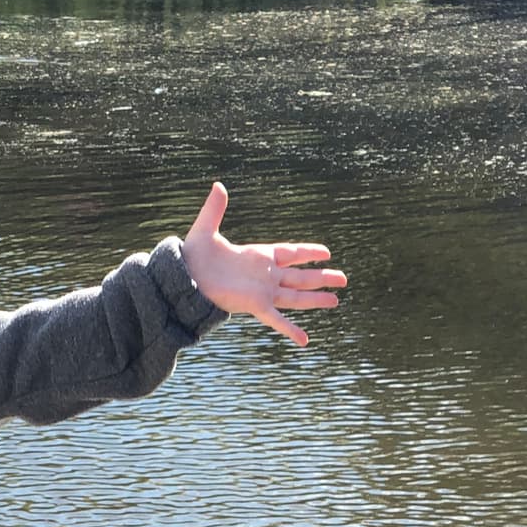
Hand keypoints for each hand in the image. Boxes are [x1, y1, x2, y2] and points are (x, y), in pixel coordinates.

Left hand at [182, 183, 346, 347]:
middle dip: (321, 277)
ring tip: (336, 301)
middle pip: (300, 276)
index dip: (308, 252)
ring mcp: (262, 292)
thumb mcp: (206, 229)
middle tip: (344, 279)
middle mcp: (265, 275)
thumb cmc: (192, 257)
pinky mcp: (255, 305)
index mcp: (258, 255)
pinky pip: (277, 320)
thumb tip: (218, 185)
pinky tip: (305, 341)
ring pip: (296, 296)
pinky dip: (291, 330)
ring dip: (316, 299)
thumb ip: (215, 209)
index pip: (290, 253)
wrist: (183, 279)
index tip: (326, 252)